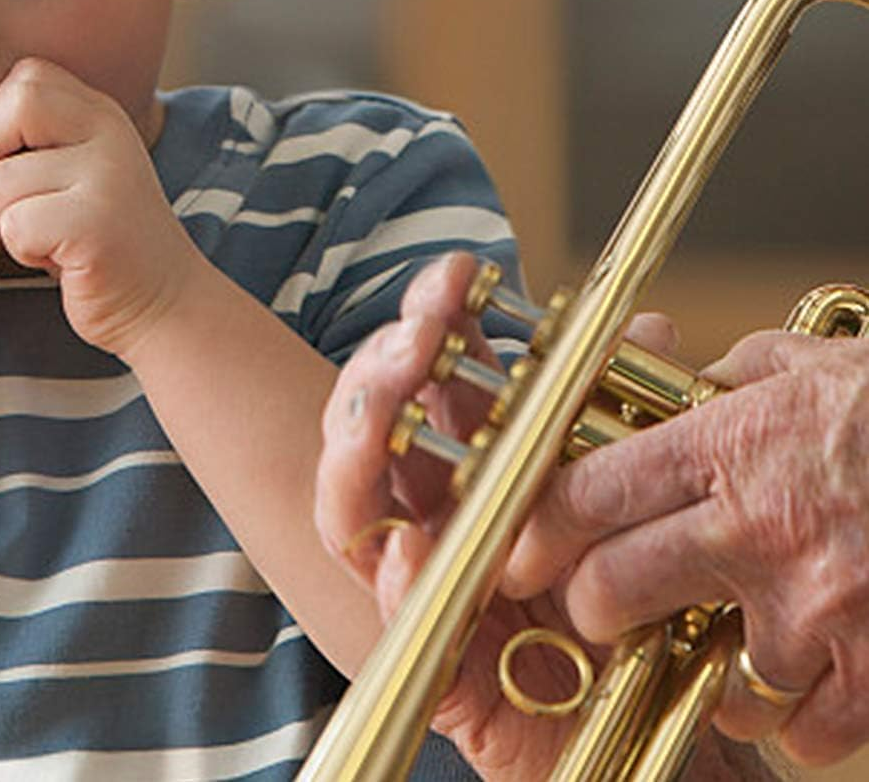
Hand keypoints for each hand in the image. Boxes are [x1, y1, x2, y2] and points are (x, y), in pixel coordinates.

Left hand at [0, 58, 200, 357]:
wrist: (165, 303)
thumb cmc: (98, 245)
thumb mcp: (61, 182)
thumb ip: (14, 156)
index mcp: (101, 115)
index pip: (30, 78)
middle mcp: (109, 134)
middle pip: (19, 102)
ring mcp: (108, 176)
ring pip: (3, 178)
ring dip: (8, 218)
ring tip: (50, 235)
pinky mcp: (97, 224)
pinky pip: (18, 225)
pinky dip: (23, 251)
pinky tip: (60, 259)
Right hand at [315, 252, 607, 778]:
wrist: (634, 725)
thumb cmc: (612, 599)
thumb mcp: (618, 486)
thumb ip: (618, 406)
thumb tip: (647, 322)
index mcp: (461, 453)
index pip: (424, 369)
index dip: (428, 314)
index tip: (455, 272)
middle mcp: (425, 502)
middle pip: (369, 417)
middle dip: (386, 362)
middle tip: (422, 328)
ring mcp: (413, 566)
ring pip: (351, 497)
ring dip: (363, 439)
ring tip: (389, 397)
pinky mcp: (424, 647)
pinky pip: (389, 603)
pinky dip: (393, 569)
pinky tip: (409, 541)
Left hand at [507, 329, 868, 766]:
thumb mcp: (815, 366)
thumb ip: (735, 378)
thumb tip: (684, 382)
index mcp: (729, 446)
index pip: (587, 492)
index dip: (535, 526)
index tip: (515, 545)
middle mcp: (759, 532)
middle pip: (616, 588)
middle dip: (591, 605)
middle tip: (596, 604)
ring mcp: (819, 613)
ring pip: (711, 670)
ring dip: (711, 665)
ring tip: (734, 636)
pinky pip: (804, 728)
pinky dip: (799, 716)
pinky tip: (813, 677)